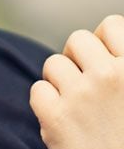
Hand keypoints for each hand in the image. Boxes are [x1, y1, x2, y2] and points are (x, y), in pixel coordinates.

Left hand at [30, 14, 123, 148]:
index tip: (102, 62)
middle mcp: (111, 76)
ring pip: (53, 64)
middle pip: (77, 40)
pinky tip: (61, 123)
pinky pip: (38, 90)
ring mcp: (81, 95)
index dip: (102, 42)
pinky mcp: (55, 117)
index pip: (110, 25)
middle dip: (77, 60)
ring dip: (59, 83)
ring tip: (74, 109)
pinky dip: (45, 106)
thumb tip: (110, 51)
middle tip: (83, 86)